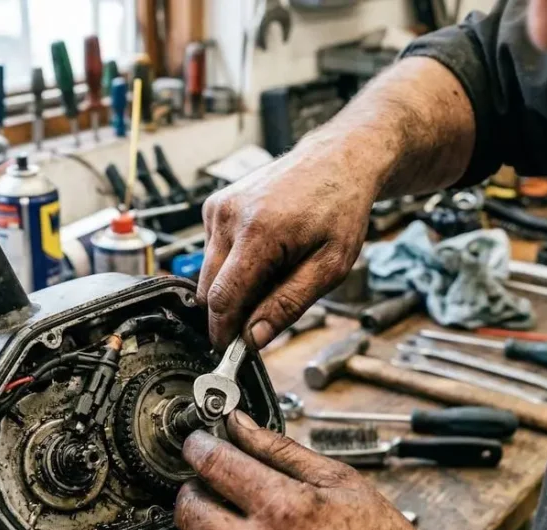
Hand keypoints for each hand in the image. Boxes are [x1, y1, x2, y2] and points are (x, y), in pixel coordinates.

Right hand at [197, 144, 375, 347]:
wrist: (337, 160)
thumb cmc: (339, 208)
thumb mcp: (330, 267)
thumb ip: (289, 304)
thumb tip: (254, 338)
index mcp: (258, 233)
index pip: (222, 299)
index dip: (225, 332)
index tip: (232, 351)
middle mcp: (229, 217)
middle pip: (208, 291)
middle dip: (232, 311)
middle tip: (266, 313)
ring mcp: (218, 208)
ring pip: (207, 273)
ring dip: (233, 285)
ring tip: (274, 272)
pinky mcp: (215, 205)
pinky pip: (212, 252)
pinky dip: (232, 263)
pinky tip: (264, 252)